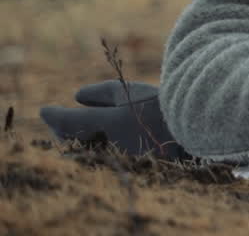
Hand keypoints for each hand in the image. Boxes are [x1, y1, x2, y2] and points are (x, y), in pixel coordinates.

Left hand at [40, 81, 189, 159]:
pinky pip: (96, 157)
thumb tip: (76, 97)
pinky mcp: (122, 167)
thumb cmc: (161, 106)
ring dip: (74, 139)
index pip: (66, 120)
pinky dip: (90, 148)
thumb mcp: (131, 91)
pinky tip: (96, 140)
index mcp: (104, 123)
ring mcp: (113, 159)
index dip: (52, 114)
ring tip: (74, 130)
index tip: (45, 110)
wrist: (192, 130)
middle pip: (69, 139)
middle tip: (58, 120)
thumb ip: (100, 92)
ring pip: (81, 150)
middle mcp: (105, 144)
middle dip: (61, 129)